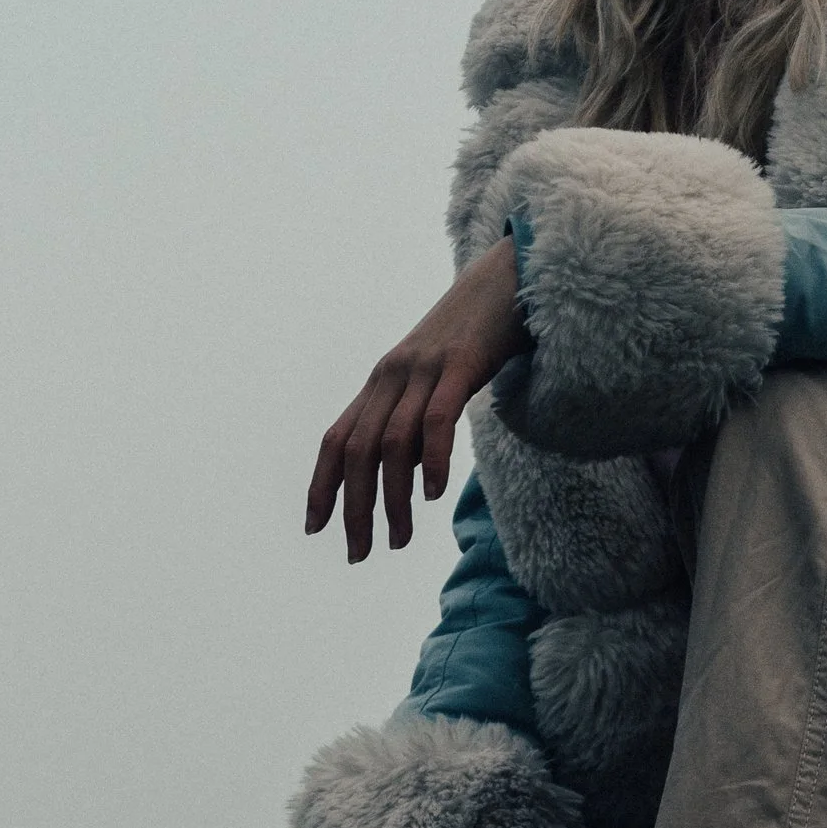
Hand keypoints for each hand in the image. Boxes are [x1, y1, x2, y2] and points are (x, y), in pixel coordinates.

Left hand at [305, 236, 526, 559]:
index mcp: (383, 380)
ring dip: (391, 499)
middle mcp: (392, 375)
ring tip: (398, 539)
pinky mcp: (460, 363)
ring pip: (391, 444)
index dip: (320, 485)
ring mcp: (424, 368)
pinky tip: (431, 494)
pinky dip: (430, 460)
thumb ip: (420, 407)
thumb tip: (412, 458)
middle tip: (359, 553)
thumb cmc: (480, 329)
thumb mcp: (438, 371)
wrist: (512, 274)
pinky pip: (436, 419)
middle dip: (353, 509)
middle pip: (356, 452)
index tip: (315, 528)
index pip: (335, 439)